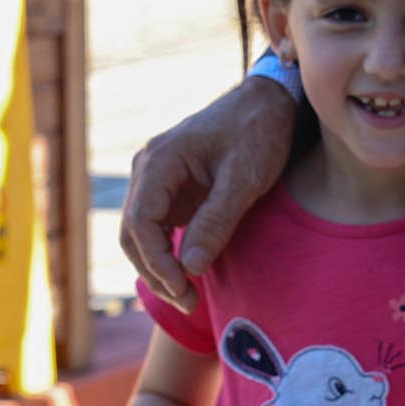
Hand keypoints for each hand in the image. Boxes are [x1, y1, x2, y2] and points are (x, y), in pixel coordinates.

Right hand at [122, 77, 296, 309]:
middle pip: (133, 233)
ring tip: (188, 296)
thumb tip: (188, 267)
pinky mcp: (172, 190)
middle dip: (155, 271)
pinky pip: (158, 228)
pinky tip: (190, 275)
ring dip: (158, 268)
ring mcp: (158, 179)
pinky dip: (168, 254)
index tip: (183, 287)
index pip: (140, 222)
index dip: (156, 262)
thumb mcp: (244, 177)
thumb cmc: (259, 132)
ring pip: (141, 234)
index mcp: (160, 160)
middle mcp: (149, 168)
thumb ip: (216, 220)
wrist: (271, 103)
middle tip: (188, 302)